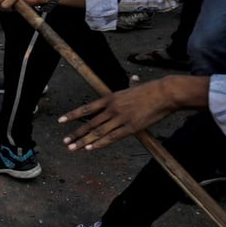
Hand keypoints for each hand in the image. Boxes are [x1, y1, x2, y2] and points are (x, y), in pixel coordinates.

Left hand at [57, 75, 208, 150]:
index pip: (86, 108)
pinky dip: (100, 144)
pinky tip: (91, 148)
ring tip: (73, 148)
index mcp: (110, 98)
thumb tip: (133, 78)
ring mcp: (120, 118)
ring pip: (98, 132)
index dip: (72, 115)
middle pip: (90, 123)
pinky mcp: (131, 128)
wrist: (165, 93)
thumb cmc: (151, 90)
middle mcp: (112, 108)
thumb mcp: (134, 87)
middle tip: (65, 142)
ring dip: (84, 141)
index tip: (60, 121)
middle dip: (76, 134)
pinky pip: (112, 138)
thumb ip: (130, 85)